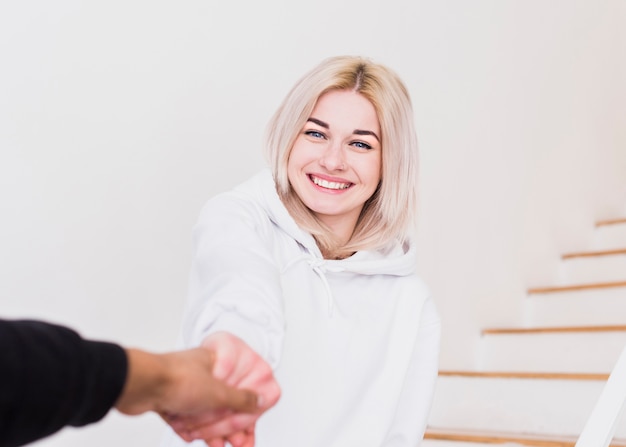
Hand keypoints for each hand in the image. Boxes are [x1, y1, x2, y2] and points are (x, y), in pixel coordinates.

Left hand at [182, 331, 280, 445]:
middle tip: (235, 442)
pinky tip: (192, 436)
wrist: (141, 385)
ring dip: (212, 429)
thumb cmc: (177, 379)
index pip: (249, 387)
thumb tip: (261, 399)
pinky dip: (194, 427)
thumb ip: (243, 399)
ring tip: (215, 443)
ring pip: (210, 411)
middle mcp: (210, 370)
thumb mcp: (219, 393)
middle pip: (229, 402)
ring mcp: (193, 383)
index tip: (247, 430)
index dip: (248, 412)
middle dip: (229, 425)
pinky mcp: (177, 396)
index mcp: (225, 361)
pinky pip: (192, 415)